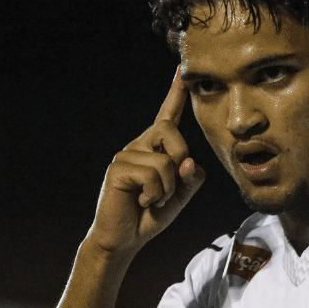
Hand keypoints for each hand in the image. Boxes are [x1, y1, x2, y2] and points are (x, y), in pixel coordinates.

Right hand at [86, 68, 205, 253]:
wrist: (124, 239)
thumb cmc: (151, 215)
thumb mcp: (179, 197)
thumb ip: (190, 178)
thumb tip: (189, 161)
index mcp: (154, 148)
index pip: (167, 117)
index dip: (175, 93)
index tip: (181, 69)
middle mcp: (139, 145)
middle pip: (172, 133)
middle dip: (179, 162)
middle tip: (167, 190)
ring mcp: (126, 155)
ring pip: (165, 162)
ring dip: (166, 190)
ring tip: (151, 200)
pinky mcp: (118, 168)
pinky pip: (152, 175)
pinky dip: (154, 195)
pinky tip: (141, 202)